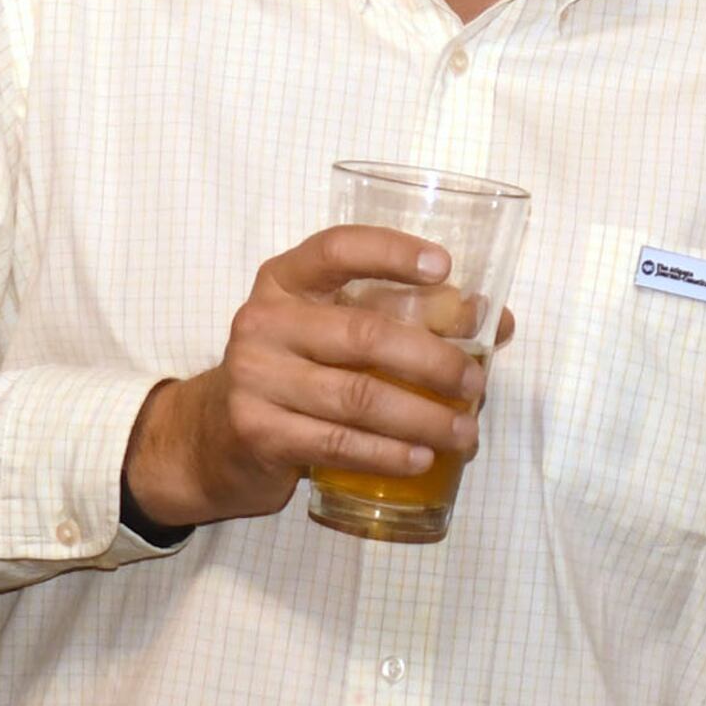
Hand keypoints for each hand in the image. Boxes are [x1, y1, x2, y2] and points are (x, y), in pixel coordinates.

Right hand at [119, 228, 514, 530]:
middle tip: (476, 382)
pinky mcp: (258, 431)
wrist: (210, 436)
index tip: (445, 268)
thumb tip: (495, 320)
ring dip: (423, 417)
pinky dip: (388, 453)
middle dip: (433, 360)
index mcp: (284, 280)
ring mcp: (255, 378)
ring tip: (465, 431)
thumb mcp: (331, 329)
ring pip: (358, 396)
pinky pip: (338, 443)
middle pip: (364, 333)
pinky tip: (422, 458)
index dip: (392, 252)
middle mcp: (264, 320)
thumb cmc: (292, 371)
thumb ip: (404, 318)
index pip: (338, 248)